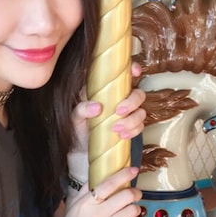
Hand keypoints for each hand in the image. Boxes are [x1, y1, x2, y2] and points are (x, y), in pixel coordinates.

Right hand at [52, 166, 141, 216]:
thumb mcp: (73, 208)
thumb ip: (85, 193)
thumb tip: (96, 178)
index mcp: (86, 203)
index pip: (108, 184)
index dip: (123, 175)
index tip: (133, 170)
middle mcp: (97, 214)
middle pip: (125, 196)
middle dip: (135, 193)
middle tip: (136, 194)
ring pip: (132, 211)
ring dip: (136, 209)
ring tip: (132, 210)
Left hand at [68, 63, 145, 180]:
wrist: (80, 147)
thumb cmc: (76, 126)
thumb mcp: (74, 116)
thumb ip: (82, 109)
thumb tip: (96, 107)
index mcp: (106, 90)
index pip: (123, 75)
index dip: (133, 69)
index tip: (135, 72)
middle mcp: (119, 99)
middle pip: (138, 94)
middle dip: (132, 102)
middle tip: (119, 112)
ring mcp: (126, 114)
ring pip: (141, 111)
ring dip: (132, 120)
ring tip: (116, 129)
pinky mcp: (129, 128)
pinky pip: (140, 126)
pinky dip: (134, 131)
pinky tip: (122, 136)